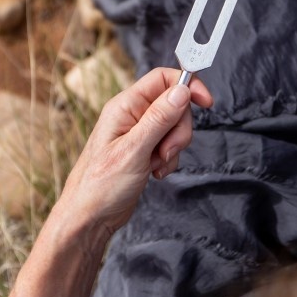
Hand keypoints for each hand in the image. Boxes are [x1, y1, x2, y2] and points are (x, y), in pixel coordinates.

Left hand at [58, 67, 211, 235]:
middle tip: (166, 151)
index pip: (163, 79)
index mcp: (125, 106)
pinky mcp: (144, 150)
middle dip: (179, 129)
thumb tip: (182, 90)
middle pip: (174, 104)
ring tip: (155, 165)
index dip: (187, 85)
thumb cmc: (100, 186)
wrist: (89, 218)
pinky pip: (169, 145)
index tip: (207, 102)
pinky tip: (154, 173)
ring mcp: (139, 133)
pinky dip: (169, 160)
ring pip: (174, 126)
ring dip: (174, 147)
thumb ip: (159, 118)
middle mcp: (132, 115)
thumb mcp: (134, 150)